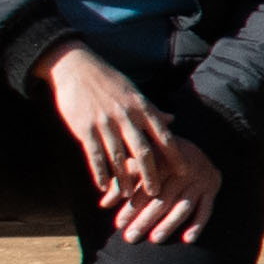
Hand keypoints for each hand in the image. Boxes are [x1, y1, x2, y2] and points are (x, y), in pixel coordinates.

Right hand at [43, 45, 216, 245]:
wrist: (77, 68)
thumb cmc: (109, 81)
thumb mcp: (135, 92)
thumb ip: (153, 110)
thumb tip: (173, 120)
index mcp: (142, 108)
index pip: (164, 136)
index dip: (175, 156)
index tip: (185, 172)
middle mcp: (127, 117)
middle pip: (144, 151)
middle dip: (152, 174)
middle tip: (157, 193)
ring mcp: (105, 124)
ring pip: (118, 158)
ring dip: (124, 179)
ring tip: (129, 196)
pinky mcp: (84, 128)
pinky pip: (94, 156)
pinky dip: (100, 173)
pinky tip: (103, 187)